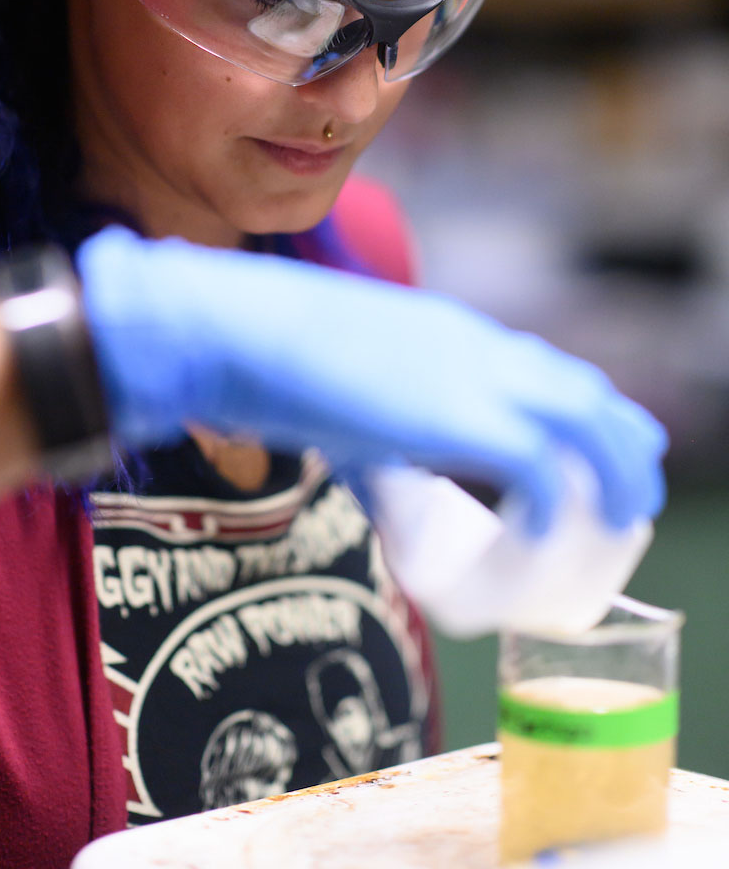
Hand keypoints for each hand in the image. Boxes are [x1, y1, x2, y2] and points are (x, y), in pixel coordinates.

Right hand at [77, 227, 666, 534]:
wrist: (238, 329)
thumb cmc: (274, 360)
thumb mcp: (348, 393)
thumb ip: (379, 440)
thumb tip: (389, 496)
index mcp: (453, 336)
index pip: (548, 368)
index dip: (587, 415)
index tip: (598, 455)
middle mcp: (476, 347)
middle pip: (584, 390)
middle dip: (621, 445)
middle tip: (630, 498)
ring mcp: (470, 375)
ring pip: (585, 417)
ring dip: (614, 473)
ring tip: (620, 524)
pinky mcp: (456, 414)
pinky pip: (538, 466)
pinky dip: (552, 507)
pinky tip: (544, 538)